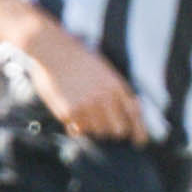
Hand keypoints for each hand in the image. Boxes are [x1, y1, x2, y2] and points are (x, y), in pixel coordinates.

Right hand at [15, 20, 143, 142]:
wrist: (52, 49)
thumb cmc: (79, 60)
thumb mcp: (106, 71)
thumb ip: (118, 91)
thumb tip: (131, 112)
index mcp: (116, 86)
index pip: (134, 115)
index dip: (139, 132)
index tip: (140, 142)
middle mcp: (104, 98)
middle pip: (117, 130)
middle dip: (112, 129)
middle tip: (103, 124)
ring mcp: (86, 106)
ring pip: (97, 132)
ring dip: (92, 127)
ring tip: (82, 110)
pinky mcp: (69, 112)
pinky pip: (77, 130)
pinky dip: (74, 125)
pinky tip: (69, 110)